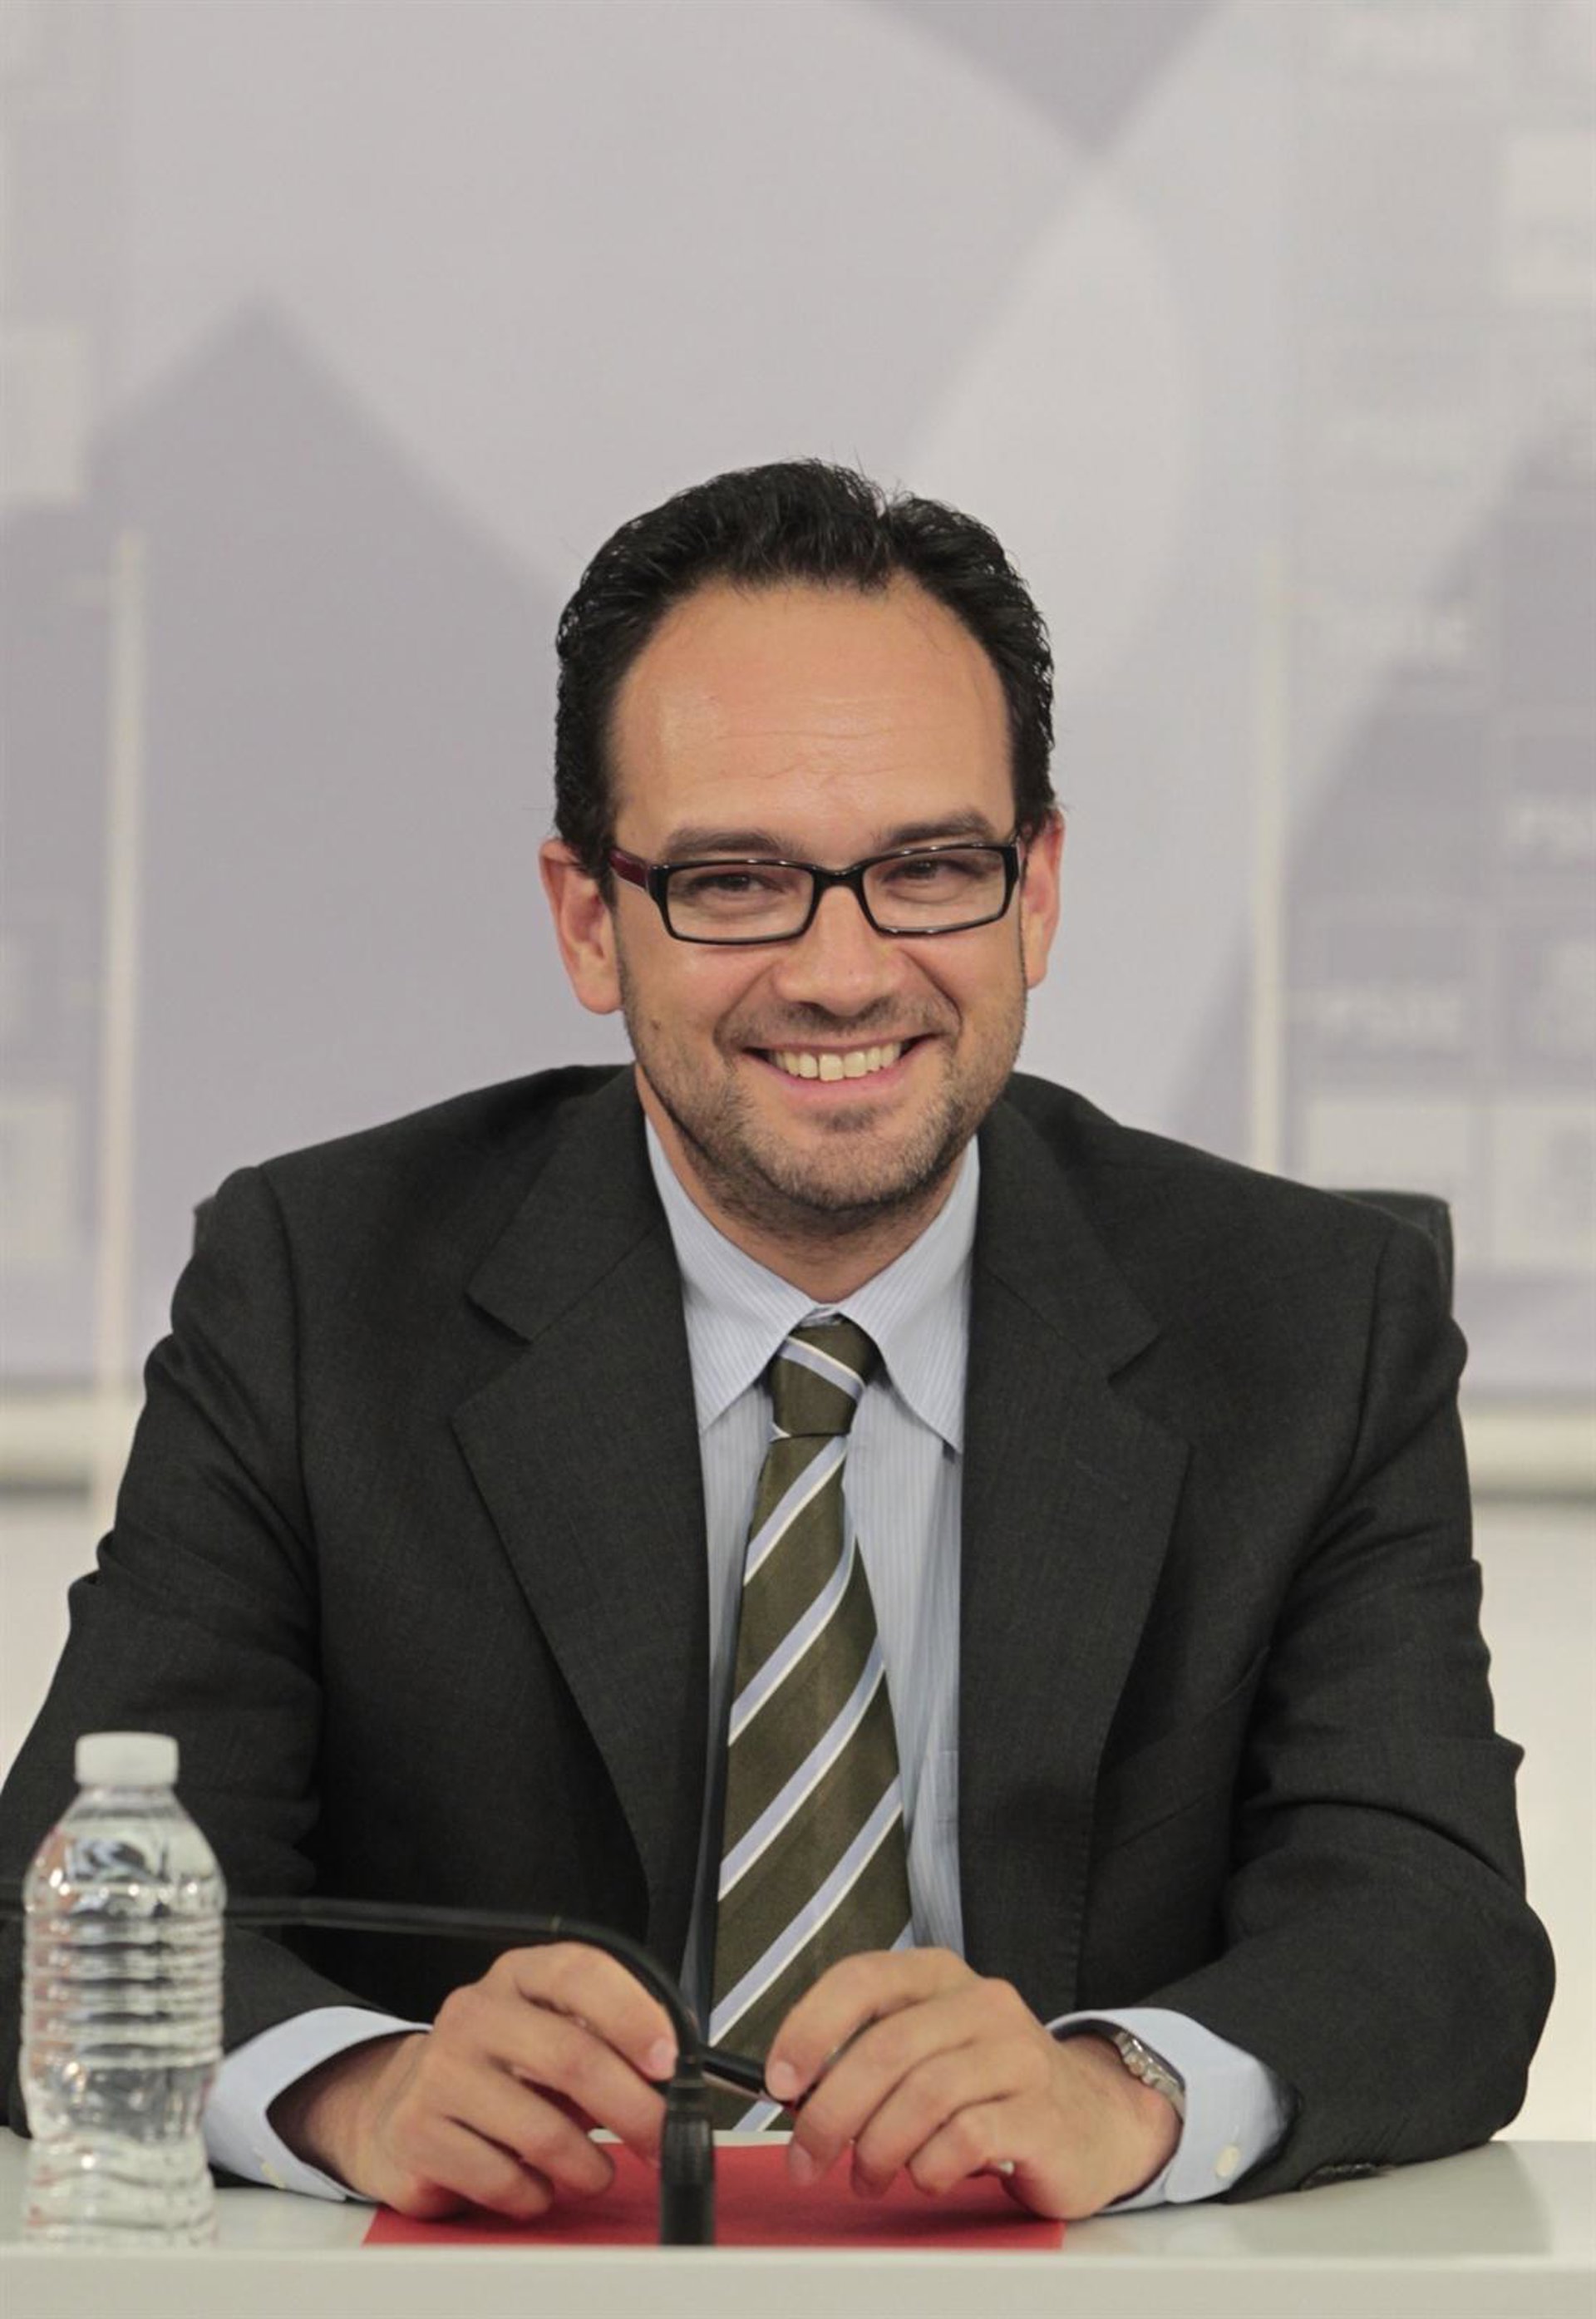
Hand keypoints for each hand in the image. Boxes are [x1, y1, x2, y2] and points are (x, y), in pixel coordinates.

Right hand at [268, 1943, 676, 2219]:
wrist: (402, 2106)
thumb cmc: (500, 2074)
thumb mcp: (553, 2038)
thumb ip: (608, 2045)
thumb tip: (679, 2079)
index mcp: (518, 1975)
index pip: (581, 1972)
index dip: (634, 2015)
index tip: (671, 2061)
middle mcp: (475, 2012)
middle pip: (571, 2057)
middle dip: (633, 2109)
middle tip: (661, 2141)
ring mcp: (440, 2070)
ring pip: (542, 2130)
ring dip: (588, 2167)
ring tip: (595, 2172)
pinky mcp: (417, 2132)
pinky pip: (502, 2180)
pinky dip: (535, 2196)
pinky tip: (535, 2186)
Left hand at [766, 1949, 1180, 2219]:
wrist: (1095, 2118)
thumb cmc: (994, 2085)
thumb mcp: (932, 2047)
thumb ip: (870, 2054)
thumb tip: (795, 2093)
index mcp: (940, 1976)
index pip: (861, 1979)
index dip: (809, 2028)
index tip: (778, 2081)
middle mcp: (982, 2003)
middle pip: (885, 2048)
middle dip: (832, 2113)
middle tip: (808, 2158)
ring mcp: (1018, 2054)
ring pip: (923, 2095)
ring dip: (878, 2148)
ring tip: (868, 2176)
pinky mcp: (1042, 2113)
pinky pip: (967, 2138)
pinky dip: (930, 2165)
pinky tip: (927, 2175)